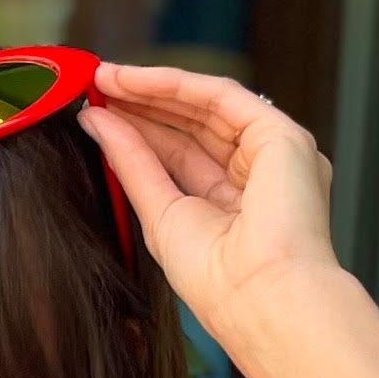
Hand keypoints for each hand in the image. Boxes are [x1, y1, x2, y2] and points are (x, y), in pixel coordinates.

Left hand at [77, 64, 342, 364]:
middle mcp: (260, 176)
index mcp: (237, 206)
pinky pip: (221, 96)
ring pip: (206, 106)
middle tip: (95, 87)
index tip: (97, 115)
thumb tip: (95, 122)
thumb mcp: (160, 215)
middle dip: (144, 106)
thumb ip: (131, 164)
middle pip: (193, 127)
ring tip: (105, 79)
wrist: (258, 298)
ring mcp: (275, 154)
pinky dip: (177, 85)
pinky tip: (135, 81)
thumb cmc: (217, 282)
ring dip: (154, 90)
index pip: (182, 156)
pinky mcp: (282, 135)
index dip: (140, 133)